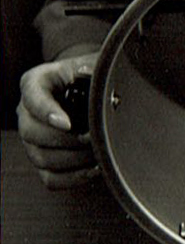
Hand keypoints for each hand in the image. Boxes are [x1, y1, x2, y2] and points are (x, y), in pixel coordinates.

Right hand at [17, 53, 99, 188]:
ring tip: (98, 151)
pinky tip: (95, 168)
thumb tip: (88, 73)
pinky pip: (51, 179)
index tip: (67, 123)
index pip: (33, 98)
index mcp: (36, 83)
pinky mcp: (44, 161)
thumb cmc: (92, 74)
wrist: (92, 90)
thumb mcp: (93, 64)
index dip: (47, 112)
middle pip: (31, 132)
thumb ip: (93, 68)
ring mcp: (32, 140)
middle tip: (91, 138)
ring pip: (41, 158)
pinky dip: (74, 177)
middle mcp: (27, 113)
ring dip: (73, 159)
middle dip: (64, 139)